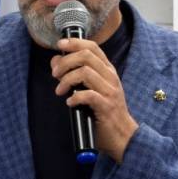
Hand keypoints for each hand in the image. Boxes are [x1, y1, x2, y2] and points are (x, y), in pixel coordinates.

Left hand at [51, 37, 138, 162]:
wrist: (122, 136)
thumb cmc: (103, 112)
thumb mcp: (90, 89)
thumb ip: (74, 74)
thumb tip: (56, 61)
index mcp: (107, 70)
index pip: (92, 47)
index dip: (74, 43)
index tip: (60, 44)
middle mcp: (110, 77)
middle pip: (85, 56)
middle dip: (65, 62)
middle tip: (55, 74)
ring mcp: (110, 91)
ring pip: (85, 72)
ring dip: (66, 80)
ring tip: (60, 91)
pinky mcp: (106, 106)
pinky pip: (88, 95)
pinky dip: (74, 97)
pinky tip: (69, 103)